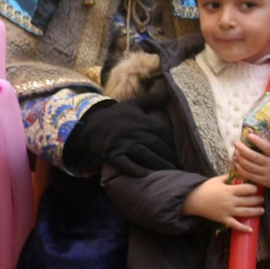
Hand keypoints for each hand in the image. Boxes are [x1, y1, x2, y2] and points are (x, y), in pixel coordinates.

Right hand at [64, 101, 178, 176]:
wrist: (90, 124)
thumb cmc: (114, 116)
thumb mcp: (132, 104)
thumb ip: (151, 100)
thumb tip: (168, 93)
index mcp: (143, 121)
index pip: (164, 134)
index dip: (173, 145)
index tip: (179, 154)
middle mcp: (135, 133)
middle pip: (157, 146)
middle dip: (169, 157)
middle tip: (178, 167)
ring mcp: (124, 144)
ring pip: (145, 155)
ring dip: (158, 165)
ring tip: (169, 173)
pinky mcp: (113, 154)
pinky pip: (125, 164)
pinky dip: (135, 169)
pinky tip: (144, 175)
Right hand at [182, 175, 263, 232]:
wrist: (192, 200)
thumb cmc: (204, 188)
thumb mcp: (216, 179)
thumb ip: (228, 177)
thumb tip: (238, 172)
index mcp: (229, 190)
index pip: (247, 189)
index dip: (254, 189)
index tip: (256, 189)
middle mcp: (230, 201)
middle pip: (249, 201)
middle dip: (257, 200)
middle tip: (261, 199)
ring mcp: (227, 211)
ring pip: (246, 213)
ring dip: (256, 212)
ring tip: (261, 210)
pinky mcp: (223, 219)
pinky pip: (235, 225)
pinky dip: (243, 228)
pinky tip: (250, 230)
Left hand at [232, 133, 269, 192]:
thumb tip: (254, 131)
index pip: (267, 147)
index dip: (258, 141)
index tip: (249, 135)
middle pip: (255, 157)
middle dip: (243, 150)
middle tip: (236, 143)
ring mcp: (266, 173)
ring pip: (250, 166)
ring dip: (240, 159)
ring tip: (235, 152)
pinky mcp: (263, 181)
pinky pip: (249, 175)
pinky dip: (241, 169)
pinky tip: (237, 163)